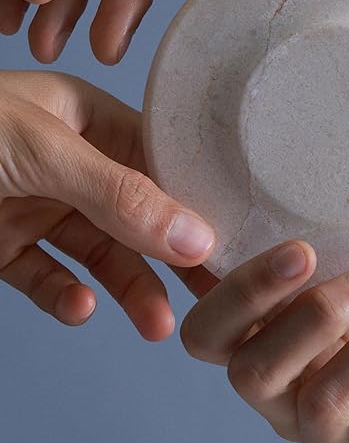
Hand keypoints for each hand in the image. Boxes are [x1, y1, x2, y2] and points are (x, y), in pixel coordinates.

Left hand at [0, 71, 215, 339]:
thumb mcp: (41, 151)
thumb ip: (120, 195)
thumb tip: (197, 236)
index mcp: (85, 117)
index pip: (159, 158)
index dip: (196, 196)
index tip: (233, 236)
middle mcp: (69, 160)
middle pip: (138, 211)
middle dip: (172, 253)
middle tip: (213, 291)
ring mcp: (36, 204)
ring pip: (100, 250)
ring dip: (129, 288)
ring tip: (156, 324)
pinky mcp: (4, 245)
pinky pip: (47, 274)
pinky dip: (64, 295)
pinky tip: (76, 308)